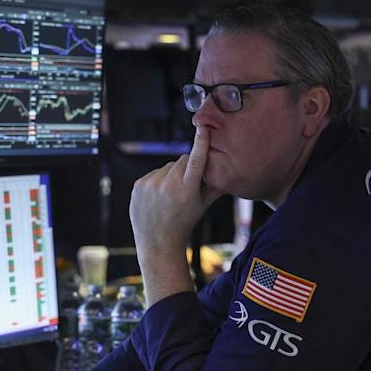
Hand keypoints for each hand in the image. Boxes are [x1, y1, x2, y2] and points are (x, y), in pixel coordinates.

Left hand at [130, 127, 224, 253]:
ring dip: (171, 174)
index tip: (203, 128)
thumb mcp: (202, 206)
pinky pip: (154, 173)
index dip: (201, 142)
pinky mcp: (139, 185)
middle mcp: (168, 185)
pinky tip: (159, 196)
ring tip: (171, 195)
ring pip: (168, 166)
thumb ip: (215, 187)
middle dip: (186, 168)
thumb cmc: (184, 224)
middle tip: (186, 186)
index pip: (196, 160)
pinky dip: (158, 180)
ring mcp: (151, 184)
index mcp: (187, 190)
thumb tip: (231, 172)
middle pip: (182, 160)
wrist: (157, 242)